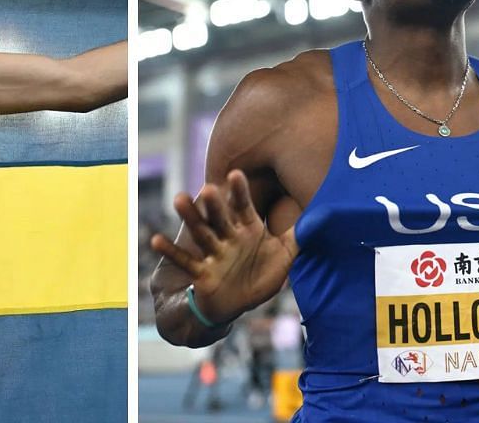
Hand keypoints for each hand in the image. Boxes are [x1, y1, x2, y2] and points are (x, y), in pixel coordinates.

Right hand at [149, 170, 298, 324]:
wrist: (238, 303)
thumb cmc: (260, 276)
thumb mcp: (285, 258)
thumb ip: (298, 237)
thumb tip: (324, 214)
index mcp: (247, 230)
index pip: (243, 207)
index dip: (239, 193)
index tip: (235, 174)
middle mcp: (228, 237)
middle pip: (220, 217)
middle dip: (214, 204)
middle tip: (208, 187)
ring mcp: (213, 253)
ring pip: (200, 233)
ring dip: (189, 218)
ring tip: (178, 199)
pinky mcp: (202, 272)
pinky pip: (185, 261)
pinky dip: (170, 251)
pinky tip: (154, 240)